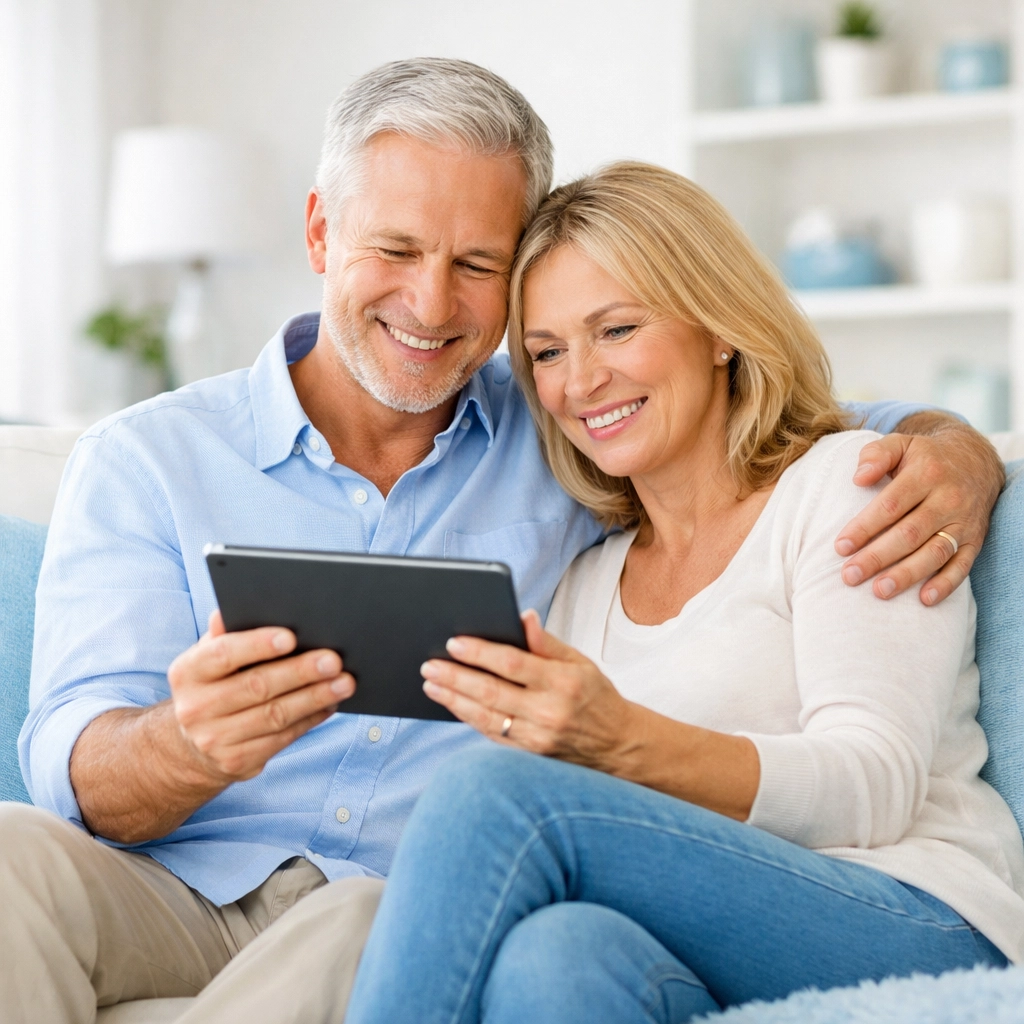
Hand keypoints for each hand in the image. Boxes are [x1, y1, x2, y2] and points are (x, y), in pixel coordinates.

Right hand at [167, 610, 354, 782]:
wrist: (191, 747)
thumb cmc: (212, 687)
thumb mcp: (206, 660)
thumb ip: (222, 635)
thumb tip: (229, 610)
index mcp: (187, 673)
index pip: (223, 654)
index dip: (257, 645)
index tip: (291, 637)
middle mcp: (196, 708)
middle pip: (256, 686)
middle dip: (300, 672)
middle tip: (333, 660)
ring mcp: (215, 739)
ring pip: (275, 716)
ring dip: (315, 698)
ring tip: (344, 683)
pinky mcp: (237, 762)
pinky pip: (282, 738)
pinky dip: (311, 719)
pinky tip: (330, 704)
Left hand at [421, 610, 634, 768]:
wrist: (618, 745)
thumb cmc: (595, 697)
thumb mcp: (580, 662)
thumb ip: (547, 642)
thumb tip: (524, 616)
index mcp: (563, 682)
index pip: (512, 663)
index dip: (480, 653)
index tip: (454, 642)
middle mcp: (549, 711)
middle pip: (492, 692)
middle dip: (456, 677)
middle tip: (429, 664)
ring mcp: (537, 738)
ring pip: (485, 717)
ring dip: (453, 699)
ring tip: (431, 683)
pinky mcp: (529, 756)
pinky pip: (491, 735)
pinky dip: (468, 718)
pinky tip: (452, 703)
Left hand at [835, 420, 1003, 605]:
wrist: (975, 460)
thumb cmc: (924, 456)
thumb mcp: (901, 443)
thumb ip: (876, 455)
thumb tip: (858, 478)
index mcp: (926, 473)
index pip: (891, 505)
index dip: (864, 527)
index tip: (840, 547)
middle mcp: (948, 498)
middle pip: (909, 533)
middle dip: (878, 557)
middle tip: (849, 575)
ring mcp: (964, 521)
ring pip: (935, 552)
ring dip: (907, 574)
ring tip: (879, 591)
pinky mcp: (976, 539)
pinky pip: (963, 565)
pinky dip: (946, 584)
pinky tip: (924, 599)